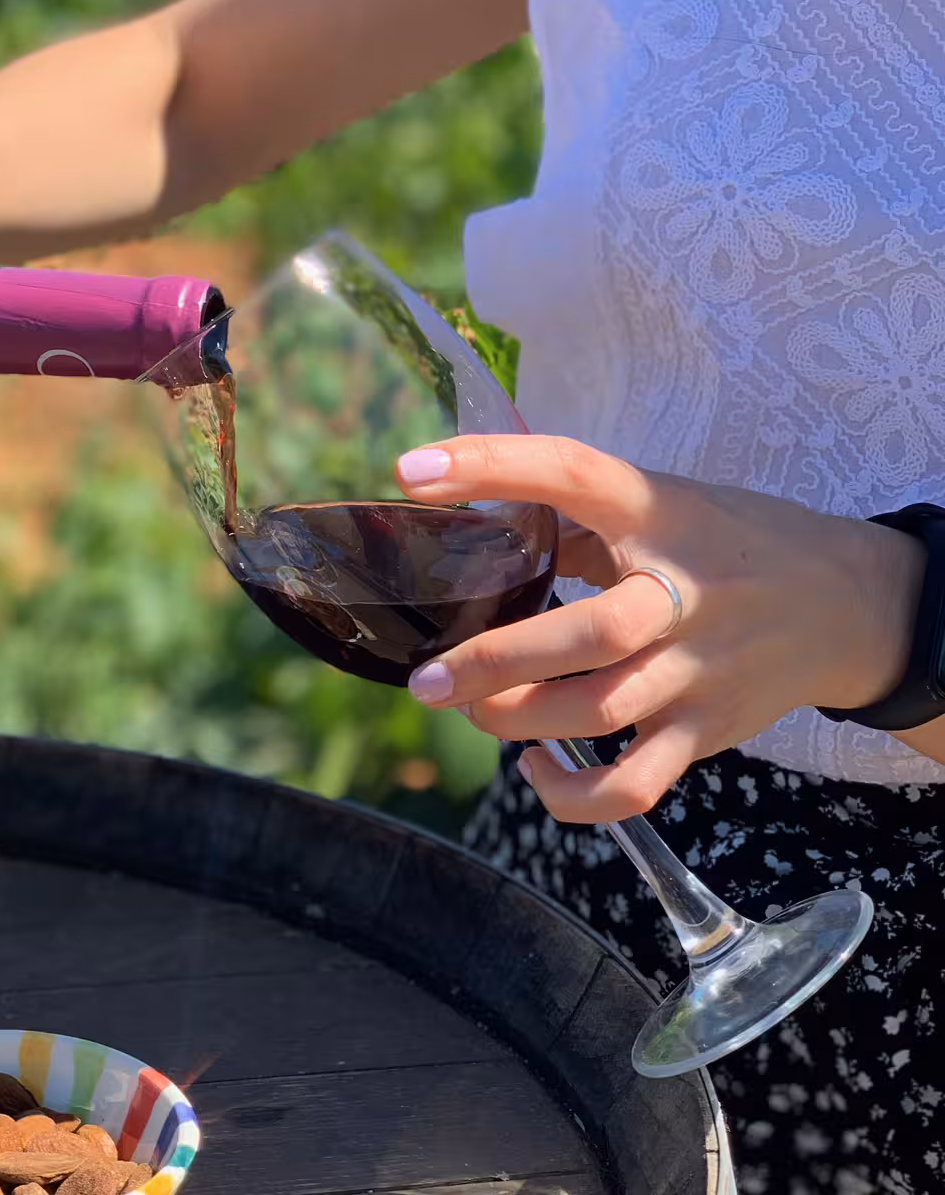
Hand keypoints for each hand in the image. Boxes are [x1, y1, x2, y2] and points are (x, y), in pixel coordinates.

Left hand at [393, 434, 925, 822]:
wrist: (847, 604)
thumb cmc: (725, 543)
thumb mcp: (661, 503)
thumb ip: (574, 514)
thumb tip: (460, 522)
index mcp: (659, 512)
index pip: (573, 472)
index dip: (490, 465)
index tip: (411, 472)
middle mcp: (682, 594)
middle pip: (587, 635)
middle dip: (493, 660)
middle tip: (426, 675)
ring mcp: (697, 670)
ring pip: (596, 712)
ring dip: (514, 718)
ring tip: (466, 706)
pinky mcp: (706, 731)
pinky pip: (633, 785)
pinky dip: (571, 794)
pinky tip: (534, 766)